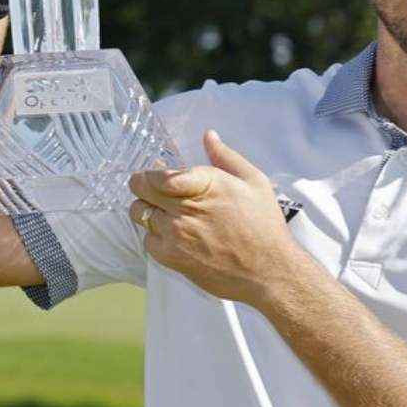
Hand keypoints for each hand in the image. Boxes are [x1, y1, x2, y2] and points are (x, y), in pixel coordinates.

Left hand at [128, 130, 302, 306]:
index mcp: (204, 185)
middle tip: (154, 188)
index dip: (152, 172)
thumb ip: (225, 156)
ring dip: (148, 209)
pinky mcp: (171, 257)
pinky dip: (155, 235)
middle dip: (143, 184)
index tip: (158, 172)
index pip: (157, 174)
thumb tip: (208, 135)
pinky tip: (173, 235)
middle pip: (140, 189)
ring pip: (139, 213)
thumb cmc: (264, 225)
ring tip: (166, 212)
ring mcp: (175, 234)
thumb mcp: (254, 181)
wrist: (267, 270)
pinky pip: (146, 240)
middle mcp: (185, 208)